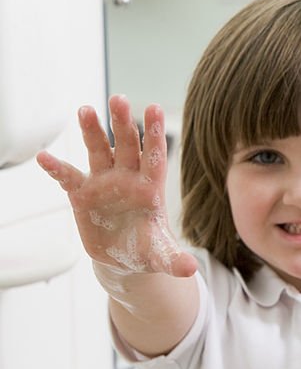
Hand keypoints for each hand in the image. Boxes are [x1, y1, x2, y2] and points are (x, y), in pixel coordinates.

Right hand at [36, 95, 196, 276]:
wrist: (124, 258)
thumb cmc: (147, 250)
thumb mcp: (160, 256)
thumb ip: (173, 259)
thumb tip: (188, 269)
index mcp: (150, 188)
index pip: (154, 156)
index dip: (155, 134)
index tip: (155, 108)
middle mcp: (127, 178)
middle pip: (126, 145)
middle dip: (122, 123)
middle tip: (119, 99)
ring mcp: (104, 183)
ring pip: (98, 152)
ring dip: (91, 132)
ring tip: (85, 110)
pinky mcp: (82, 195)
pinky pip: (68, 177)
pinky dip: (57, 168)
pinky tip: (44, 157)